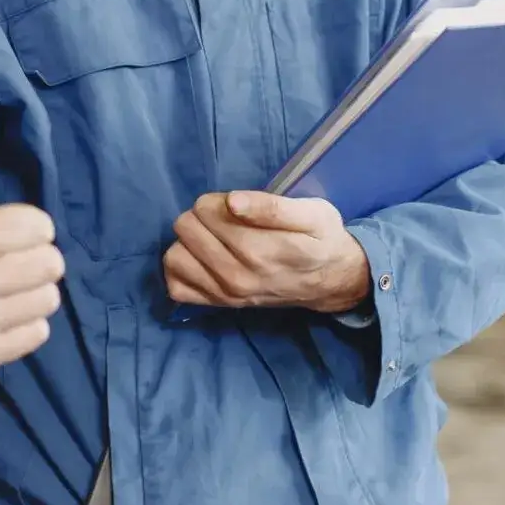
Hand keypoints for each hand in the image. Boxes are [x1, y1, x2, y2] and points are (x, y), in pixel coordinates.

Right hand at [0, 96, 64, 370]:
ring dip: (35, 288)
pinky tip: (3, 309)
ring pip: (50, 298)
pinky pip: (38, 332)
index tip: (3, 229)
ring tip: (7, 282)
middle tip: (9, 257)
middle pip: (51, 264)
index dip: (29, 224)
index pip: (41, 227)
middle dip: (36, 255)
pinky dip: (28, 320)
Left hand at [163, 191, 369, 313]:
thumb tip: (231, 201)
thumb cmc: (320, 239)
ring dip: (189, 241)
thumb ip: (271, 206)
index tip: (236, 205)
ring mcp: (225, 294)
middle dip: (202, 215)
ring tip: (213, 238)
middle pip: (186, 227)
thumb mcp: (312, 213)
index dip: (217, 199)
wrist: (330, 281)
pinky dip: (183, 268)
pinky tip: (201, 258)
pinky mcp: (217, 304)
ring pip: (174, 256)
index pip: (207, 211)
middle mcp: (237, 276)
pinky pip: (176, 286)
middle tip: (226, 220)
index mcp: (260, 250)